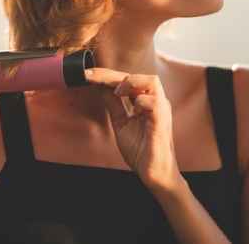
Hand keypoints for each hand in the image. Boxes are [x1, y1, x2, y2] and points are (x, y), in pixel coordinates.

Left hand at [85, 68, 182, 193]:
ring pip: (152, 81)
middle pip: (139, 76)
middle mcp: (156, 102)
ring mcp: (160, 111)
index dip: (107, 75)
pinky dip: (140, 101)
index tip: (87, 75)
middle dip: (113, 75)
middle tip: (92, 77)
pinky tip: (133, 109)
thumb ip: (114, 105)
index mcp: (147, 101)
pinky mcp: (161, 122)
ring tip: (116, 92)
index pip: (128, 80)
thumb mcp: (121, 123)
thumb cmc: (141, 150)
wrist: (154, 174)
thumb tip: (101, 87)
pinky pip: (154, 102)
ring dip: (131, 83)